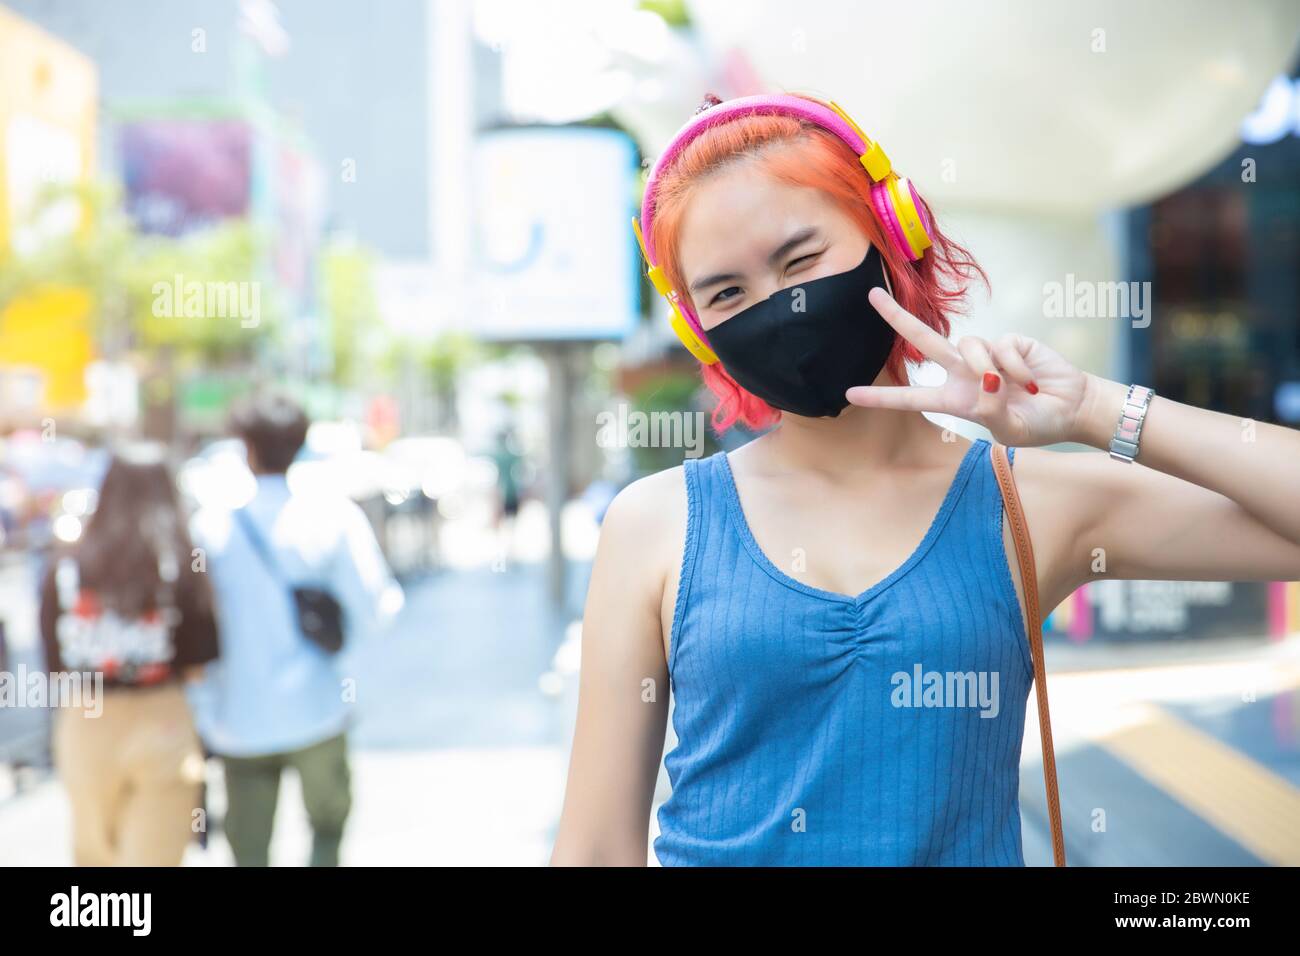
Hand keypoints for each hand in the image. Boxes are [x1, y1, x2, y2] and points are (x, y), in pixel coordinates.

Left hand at [845, 287, 1092, 447]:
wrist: (1072, 408)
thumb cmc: (1038, 424)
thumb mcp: (1011, 430)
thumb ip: (991, 411)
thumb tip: (983, 381)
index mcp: (955, 401)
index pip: (911, 397)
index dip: (882, 396)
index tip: (850, 394)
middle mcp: (963, 374)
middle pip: (923, 342)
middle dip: (898, 317)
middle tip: (872, 295)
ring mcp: (984, 354)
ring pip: (968, 345)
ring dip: (990, 368)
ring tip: (1013, 388)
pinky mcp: (1009, 340)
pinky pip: (1002, 346)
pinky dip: (1016, 366)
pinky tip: (1030, 379)